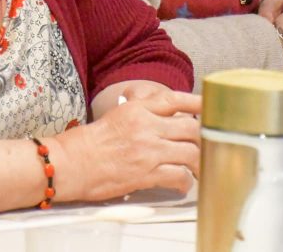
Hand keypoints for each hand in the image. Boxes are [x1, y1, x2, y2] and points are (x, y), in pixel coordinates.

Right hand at [50, 86, 200, 201]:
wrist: (71, 163)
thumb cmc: (89, 143)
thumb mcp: (116, 115)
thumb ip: (140, 111)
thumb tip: (158, 112)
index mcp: (138, 109)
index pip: (175, 100)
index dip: (197, 103)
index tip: (210, 106)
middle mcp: (146, 126)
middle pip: (190, 128)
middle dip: (203, 138)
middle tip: (207, 145)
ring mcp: (148, 150)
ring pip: (190, 153)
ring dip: (198, 163)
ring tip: (199, 169)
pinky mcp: (146, 173)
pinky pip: (178, 175)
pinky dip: (185, 181)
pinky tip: (182, 183)